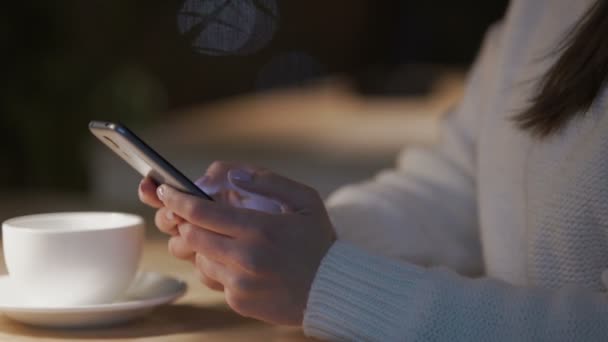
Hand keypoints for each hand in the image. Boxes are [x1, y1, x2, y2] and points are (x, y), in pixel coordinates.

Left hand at [139, 162, 335, 324]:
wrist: (331, 290)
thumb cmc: (318, 242)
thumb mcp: (305, 200)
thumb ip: (268, 181)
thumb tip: (231, 177)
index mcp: (259, 229)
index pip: (201, 212)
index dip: (177, 199)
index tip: (165, 190)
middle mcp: (245, 258)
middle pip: (190, 235)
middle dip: (185, 221)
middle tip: (190, 212)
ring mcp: (239, 282)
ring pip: (197, 258)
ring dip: (202, 245)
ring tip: (226, 238)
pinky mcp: (237, 300)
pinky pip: (212, 278)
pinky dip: (217, 265)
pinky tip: (240, 261)